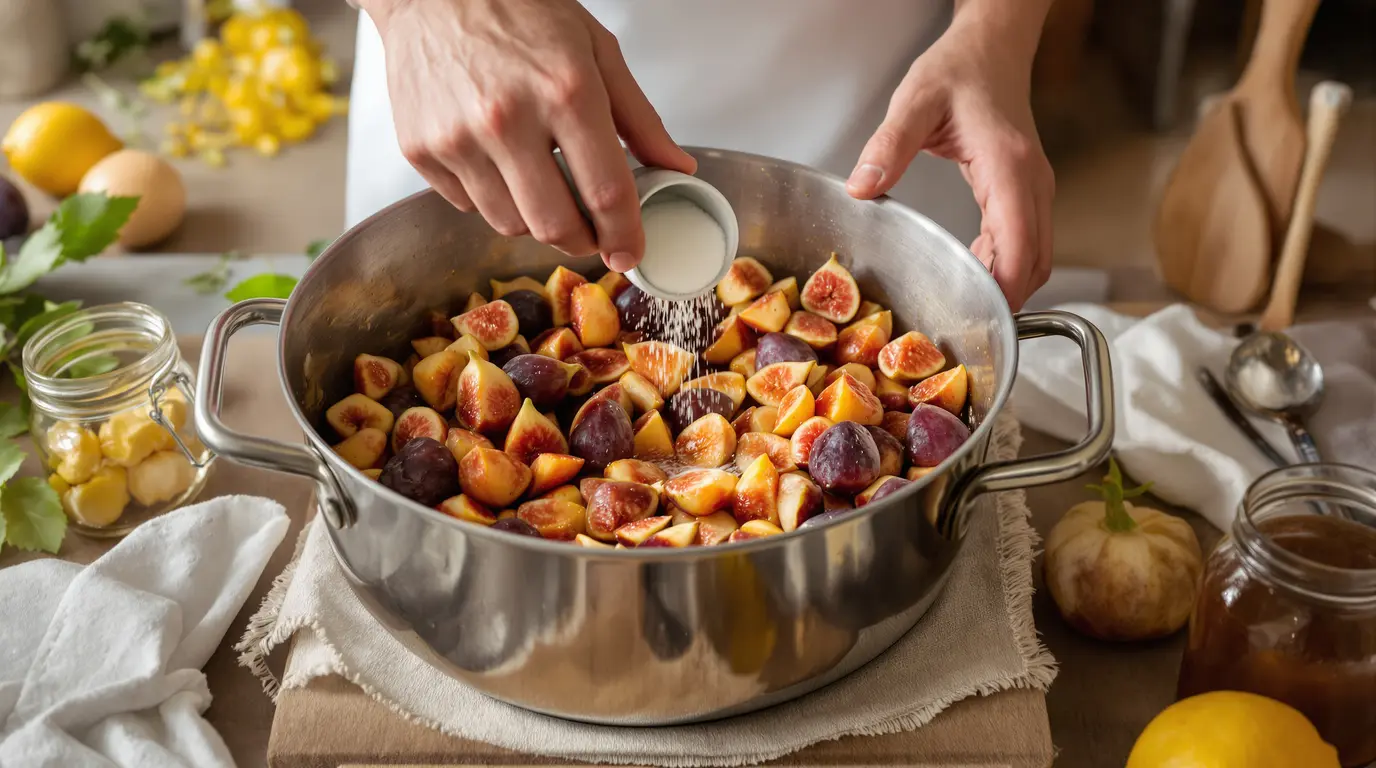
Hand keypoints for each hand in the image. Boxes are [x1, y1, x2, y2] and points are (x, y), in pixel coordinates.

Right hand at [360, 0, 695, 270]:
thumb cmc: (517, 9)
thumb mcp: (596, 49)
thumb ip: (640, 117)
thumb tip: (675, 166)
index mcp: (564, 92)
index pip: (606, 192)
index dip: (625, 234)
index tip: (630, 251)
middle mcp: (507, 120)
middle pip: (555, 225)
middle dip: (582, 239)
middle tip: (592, 231)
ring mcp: (458, 139)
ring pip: (509, 223)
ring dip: (535, 218)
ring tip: (542, 182)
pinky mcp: (421, 150)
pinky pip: (468, 204)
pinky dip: (491, 197)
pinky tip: (498, 161)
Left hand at [846, 16, 1053, 310]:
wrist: (991, 48)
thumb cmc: (959, 69)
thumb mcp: (914, 101)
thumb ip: (888, 145)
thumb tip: (863, 187)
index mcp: (1008, 168)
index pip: (1019, 245)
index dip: (1005, 290)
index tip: (983, 321)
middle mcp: (1031, 183)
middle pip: (1034, 261)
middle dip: (1006, 300)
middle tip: (965, 328)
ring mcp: (1033, 188)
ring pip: (1036, 256)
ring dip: (1008, 284)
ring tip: (966, 306)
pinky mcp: (1025, 191)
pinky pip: (1025, 241)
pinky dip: (1006, 264)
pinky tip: (974, 269)